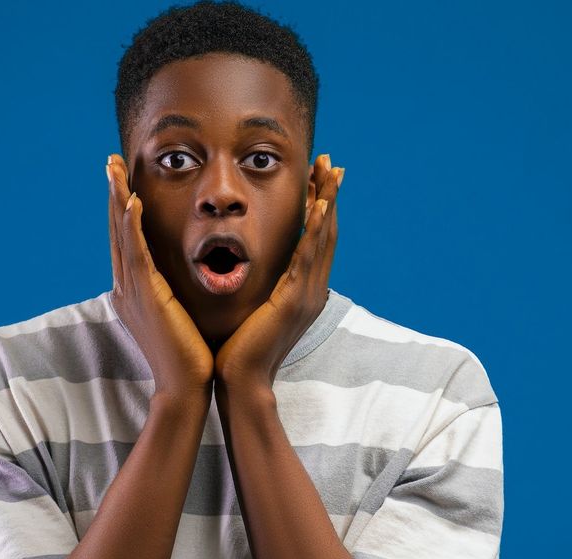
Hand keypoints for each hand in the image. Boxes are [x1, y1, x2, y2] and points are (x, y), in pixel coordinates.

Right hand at [106, 154, 214, 402]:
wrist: (185, 387)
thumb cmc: (188, 356)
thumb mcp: (175, 316)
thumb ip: (170, 295)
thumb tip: (175, 283)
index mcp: (134, 291)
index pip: (125, 240)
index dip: (122, 209)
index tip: (122, 180)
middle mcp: (126, 287)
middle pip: (117, 230)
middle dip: (114, 194)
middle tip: (111, 162)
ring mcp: (133, 290)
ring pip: (122, 235)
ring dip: (118, 199)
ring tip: (114, 169)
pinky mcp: (146, 295)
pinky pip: (136, 253)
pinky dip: (131, 225)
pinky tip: (132, 201)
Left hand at [214, 153, 343, 393]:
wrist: (240, 382)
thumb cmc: (239, 349)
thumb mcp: (256, 310)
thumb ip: (263, 289)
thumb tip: (254, 270)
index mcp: (302, 291)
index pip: (316, 240)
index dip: (321, 207)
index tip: (320, 178)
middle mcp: (311, 290)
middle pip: (327, 233)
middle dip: (329, 195)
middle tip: (332, 163)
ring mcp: (306, 296)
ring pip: (323, 239)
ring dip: (327, 202)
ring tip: (330, 172)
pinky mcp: (293, 301)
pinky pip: (307, 258)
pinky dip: (316, 231)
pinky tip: (320, 207)